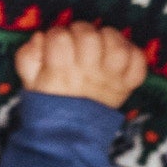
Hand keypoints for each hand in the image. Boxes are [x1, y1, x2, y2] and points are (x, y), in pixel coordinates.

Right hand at [14, 23, 147, 108]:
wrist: (71, 135)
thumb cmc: (50, 103)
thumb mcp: (30, 82)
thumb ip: (28, 57)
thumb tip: (40, 38)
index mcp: (61, 72)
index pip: (59, 37)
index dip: (55, 35)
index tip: (55, 43)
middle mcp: (88, 73)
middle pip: (88, 36)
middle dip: (79, 31)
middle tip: (76, 41)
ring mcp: (111, 79)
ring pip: (116, 46)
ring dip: (108, 38)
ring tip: (100, 44)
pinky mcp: (128, 84)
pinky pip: (138, 62)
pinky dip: (132, 52)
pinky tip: (119, 53)